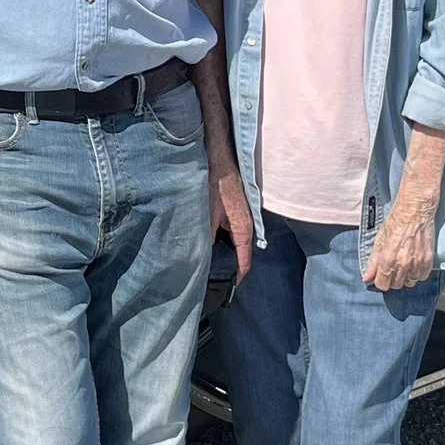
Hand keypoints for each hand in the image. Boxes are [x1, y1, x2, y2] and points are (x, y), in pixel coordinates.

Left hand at [208, 157, 253, 280]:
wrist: (218, 155)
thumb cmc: (215, 181)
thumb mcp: (206, 213)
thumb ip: (205, 236)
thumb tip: (198, 257)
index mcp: (242, 229)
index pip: (244, 262)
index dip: (235, 279)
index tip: (225, 290)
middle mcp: (245, 225)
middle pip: (239, 255)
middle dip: (228, 268)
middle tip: (211, 280)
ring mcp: (240, 217)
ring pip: (233, 243)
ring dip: (223, 253)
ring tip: (206, 265)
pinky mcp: (233, 210)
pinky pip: (229, 232)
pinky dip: (220, 240)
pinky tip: (205, 242)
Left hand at [363, 181, 438, 291]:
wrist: (415, 212)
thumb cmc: (396, 223)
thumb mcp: (379, 241)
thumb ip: (373, 262)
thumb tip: (367, 278)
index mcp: (388, 260)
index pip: (383, 285)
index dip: (381, 281)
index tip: (382, 276)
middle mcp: (403, 264)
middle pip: (396, 285)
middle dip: (393, 279)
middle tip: (393, 268)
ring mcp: (417, 263)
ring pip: (410, 282)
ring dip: (406, 277)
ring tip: (404, 265)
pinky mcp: (428, 260)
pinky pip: (422, 276)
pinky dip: (418, 273)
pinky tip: (414, 264)